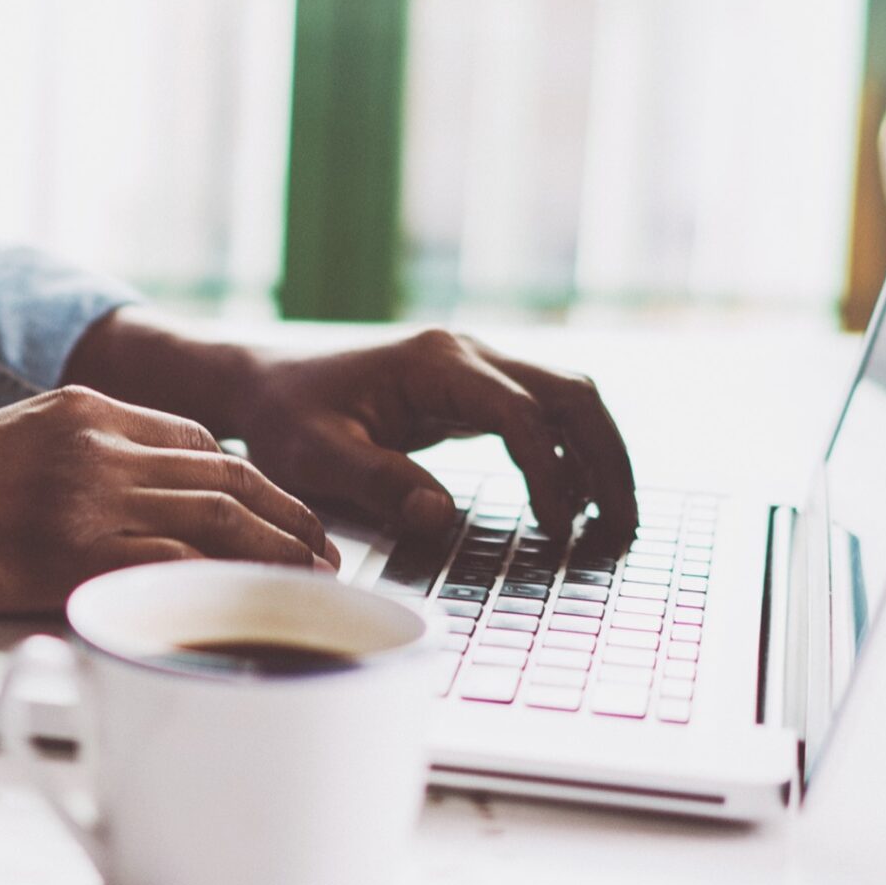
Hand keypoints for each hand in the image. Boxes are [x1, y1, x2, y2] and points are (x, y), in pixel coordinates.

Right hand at [0, 386, 336, 631]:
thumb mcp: (4, 453)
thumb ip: (70, 467)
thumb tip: (128, 511)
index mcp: (77, 407)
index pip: (194, 439)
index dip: (250, 481)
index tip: (278, 512)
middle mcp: (94, 441)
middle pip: (226, 474)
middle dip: (288, 514)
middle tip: (324, 551)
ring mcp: (87, 495)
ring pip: (219, 517)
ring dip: (279, 552)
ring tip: (313, 581)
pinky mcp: (74, 553)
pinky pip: (176, 565)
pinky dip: (228, 585)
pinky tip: (255, 606)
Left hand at [232, 329, 638, 549]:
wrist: (262, 384)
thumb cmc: (283, 418)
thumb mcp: (314, 456)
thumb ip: (378, 483)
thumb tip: (443, 518)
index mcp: (436, 364)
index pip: (521, 415)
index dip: (550, 475)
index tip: (560, 530)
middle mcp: (467, 354)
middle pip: (571, 394)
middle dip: (606, 461)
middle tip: (623, 529)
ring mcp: (474, 368)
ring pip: (568, 399)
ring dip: (598, 457)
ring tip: (614, 524)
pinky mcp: (472, 391)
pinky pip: (542, 416)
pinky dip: (570, 455)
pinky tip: (574, 505)